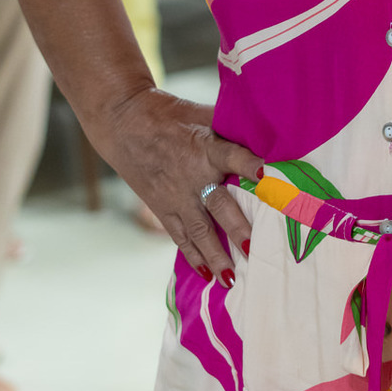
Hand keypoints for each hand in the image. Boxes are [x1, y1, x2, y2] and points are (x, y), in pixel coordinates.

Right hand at [101, 86, 259, 286]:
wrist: (124, 124)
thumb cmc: (169, 115)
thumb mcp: (200, 113)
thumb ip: (230, 126)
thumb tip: (267, 130)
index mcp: (205, 146)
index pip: (231, 154)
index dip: (248, 164)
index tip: (266, 173)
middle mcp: (192, 175)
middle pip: (218, 204)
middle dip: (237, 227)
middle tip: (254, 249)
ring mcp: (176, 196)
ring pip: (199, 230)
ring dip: (216, 255)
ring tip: (232, 278)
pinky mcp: (162, 208)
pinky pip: (180, 236)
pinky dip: (193, 256)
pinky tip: (207, 274)